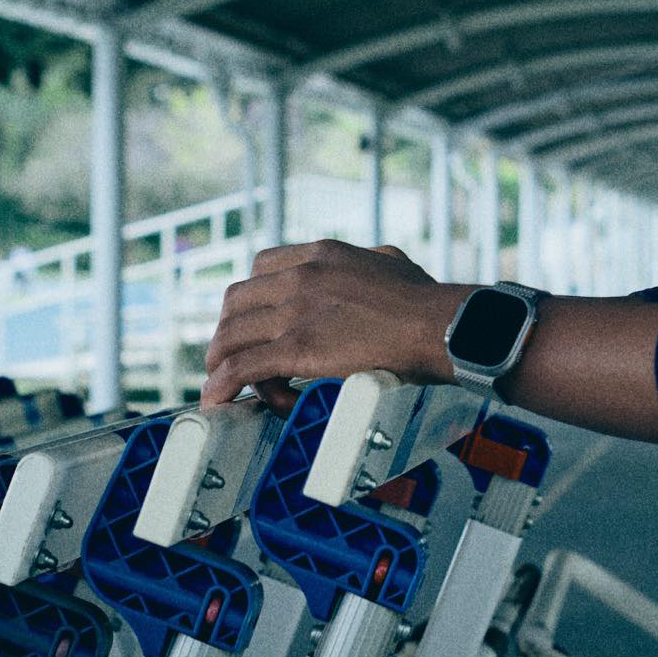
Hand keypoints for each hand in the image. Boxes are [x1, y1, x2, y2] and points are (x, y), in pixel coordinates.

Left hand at [202, 240, 462, 410]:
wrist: (440, 326)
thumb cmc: (428, 303)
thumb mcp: (393, 262)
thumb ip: (373, 261)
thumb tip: (379, 265)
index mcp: (322, 255)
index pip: (261, 266)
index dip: (251, 299)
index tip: (255, 322)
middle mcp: (301, 276)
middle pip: (236, 301)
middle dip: (230, 333)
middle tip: (239, 360)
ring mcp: (295, 311)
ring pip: (232, 335)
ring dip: (222, 363)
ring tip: (224, 388)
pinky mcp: (297, 348)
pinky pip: (241, 366)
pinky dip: (222, 384)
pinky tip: (217, 401)